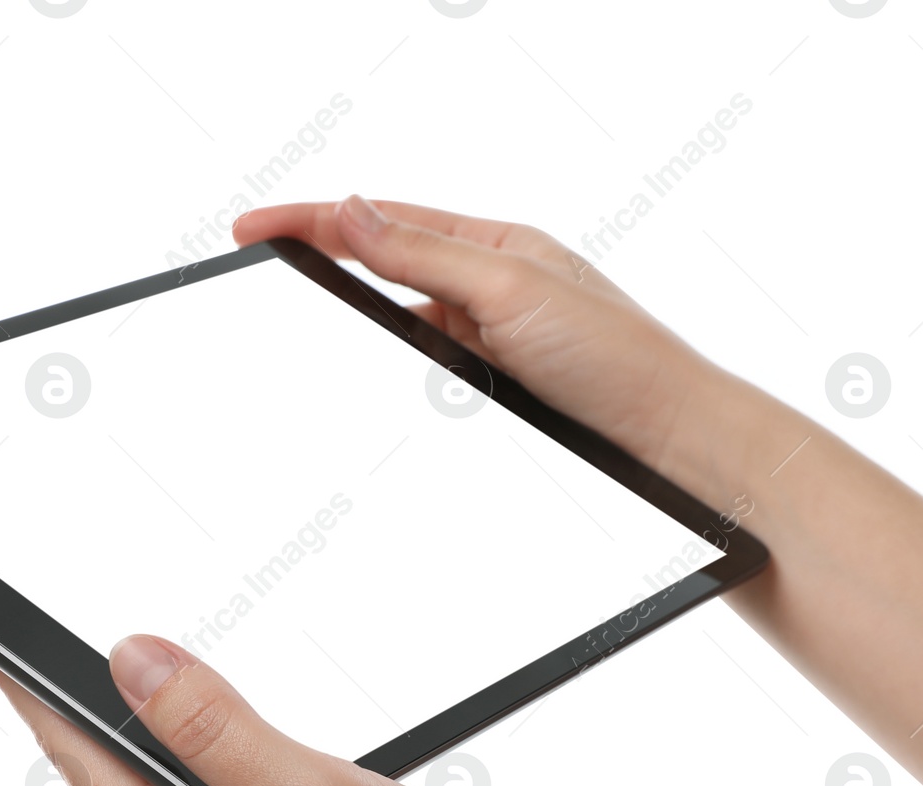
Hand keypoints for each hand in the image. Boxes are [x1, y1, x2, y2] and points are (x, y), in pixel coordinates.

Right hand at [232, 195, 736, 482]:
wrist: (670, 438)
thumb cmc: (615, 356)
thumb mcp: (509, 290)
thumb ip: (425, 254)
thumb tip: (353, 210)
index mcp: (498, 243)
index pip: (385, 220)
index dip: (314, 219)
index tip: (252, 230)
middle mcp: (494, 282)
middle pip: (388, 260)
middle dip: (326, 256)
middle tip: (262, 254)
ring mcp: (495, 332)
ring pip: (405, 317)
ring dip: (363, 316)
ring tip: (304, 313)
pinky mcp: (501, 381)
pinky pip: (431, 364)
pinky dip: (401, 365)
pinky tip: (384, 377)